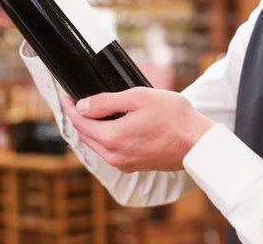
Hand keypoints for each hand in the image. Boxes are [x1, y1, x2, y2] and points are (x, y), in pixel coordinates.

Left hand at [62, 87, 216, 172]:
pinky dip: (105, 138)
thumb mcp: (138, 98)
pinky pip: (110, 151)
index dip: (70, 107)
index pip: (80, 122)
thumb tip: (83, 106)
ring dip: (91, 129)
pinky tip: (112, 126)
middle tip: (76, 102)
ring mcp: (124, 163)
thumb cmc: (173, 117)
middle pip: (85, 136)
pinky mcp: (133, 165)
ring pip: (97, 145)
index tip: (66, 97)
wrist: (196, 141)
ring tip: (93, 112)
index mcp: (113, 137)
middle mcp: (114, 155)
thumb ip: (106, 102)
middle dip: (78, 118)